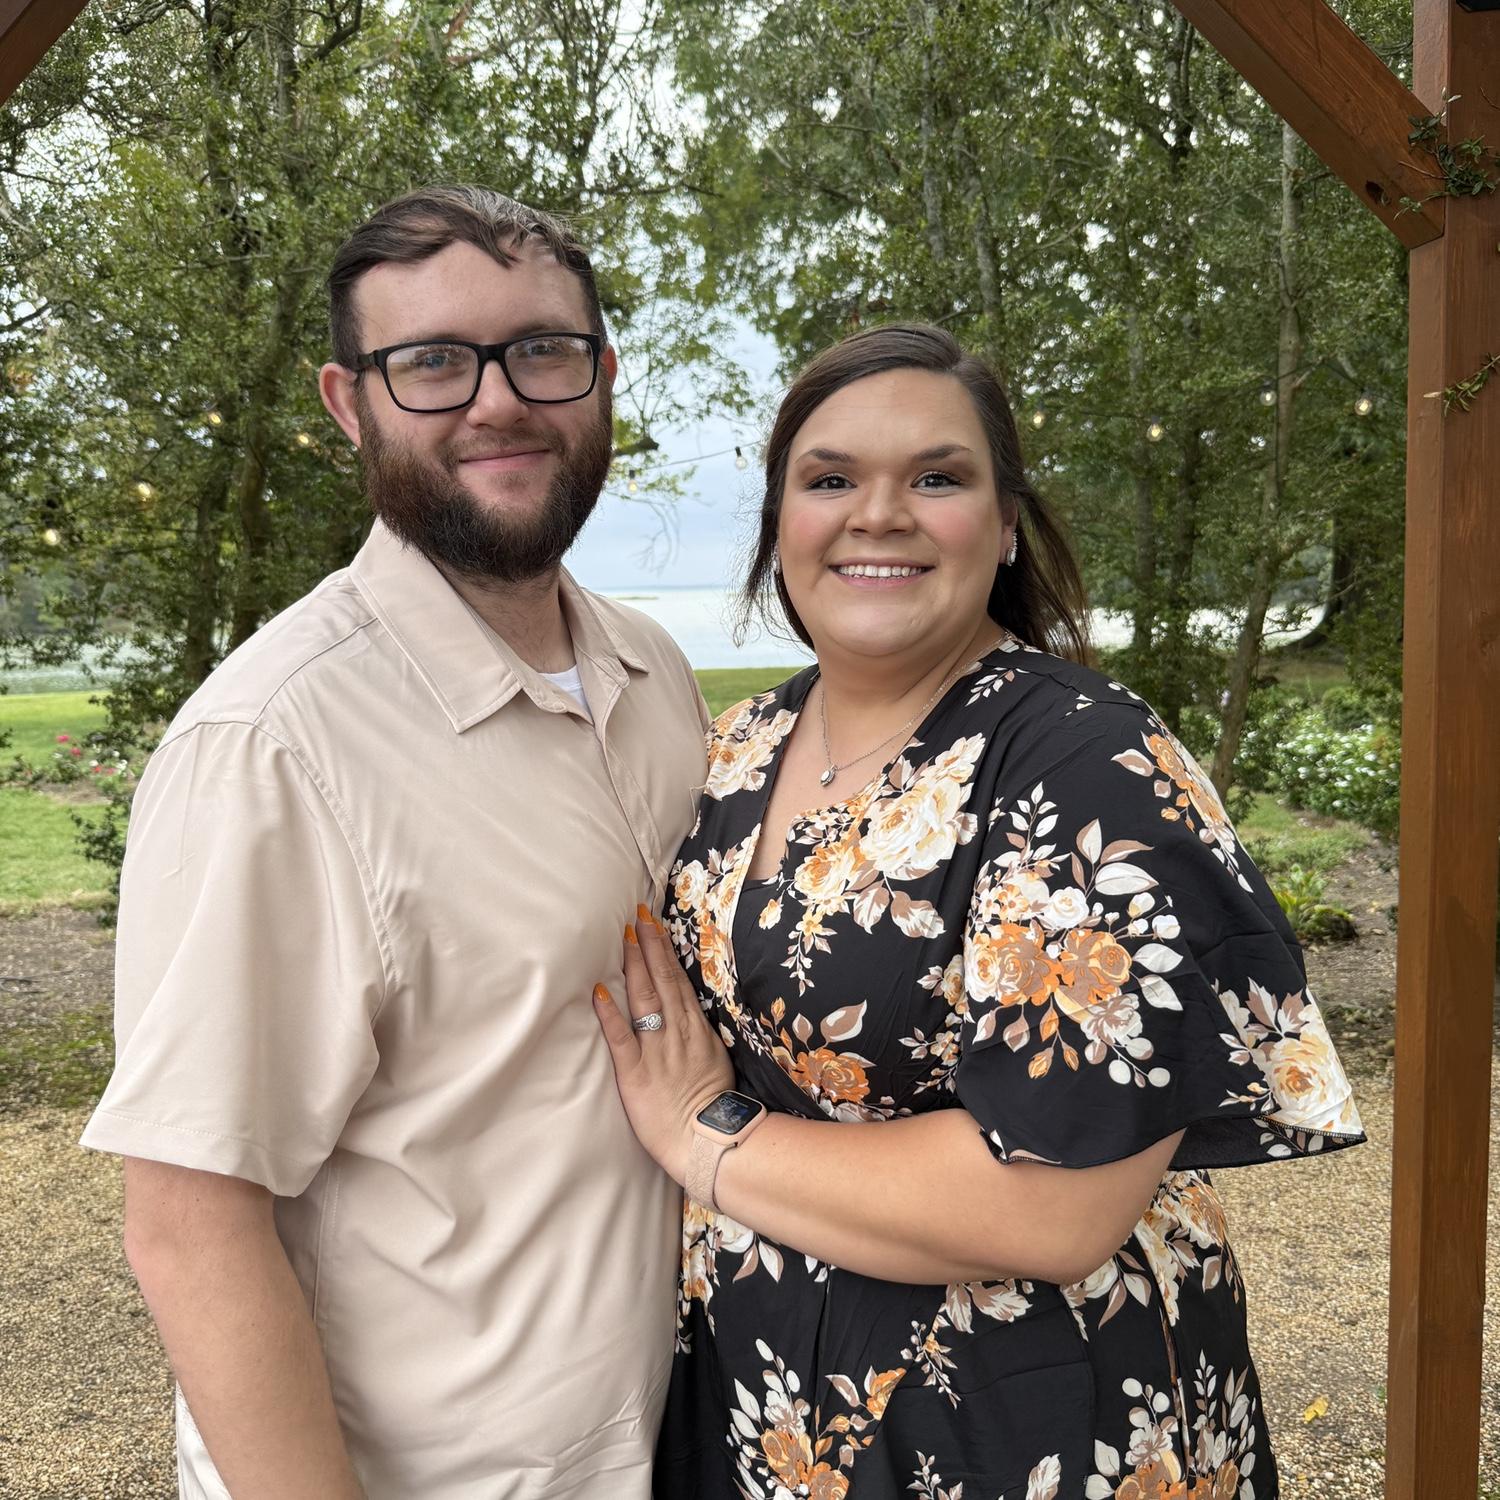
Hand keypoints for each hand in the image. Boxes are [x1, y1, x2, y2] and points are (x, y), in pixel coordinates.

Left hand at [593, 904, 734, 1183]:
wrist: (707, 1142)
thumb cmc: (712, 1109)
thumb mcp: (714, 1061)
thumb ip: (699, 1036)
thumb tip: (689, 1015)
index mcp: (696, 1030)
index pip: (678, 981)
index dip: (663, 951)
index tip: (653, 924)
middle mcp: (677, 1033)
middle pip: (662, 981)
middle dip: (649, 945)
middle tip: (637, 914)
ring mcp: (656, 1051)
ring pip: (645, 999)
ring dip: (634, 966)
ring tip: (623, 936)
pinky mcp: (635, 1073)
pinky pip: (621, 1038)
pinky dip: (610, 1013)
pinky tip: (598, 991)